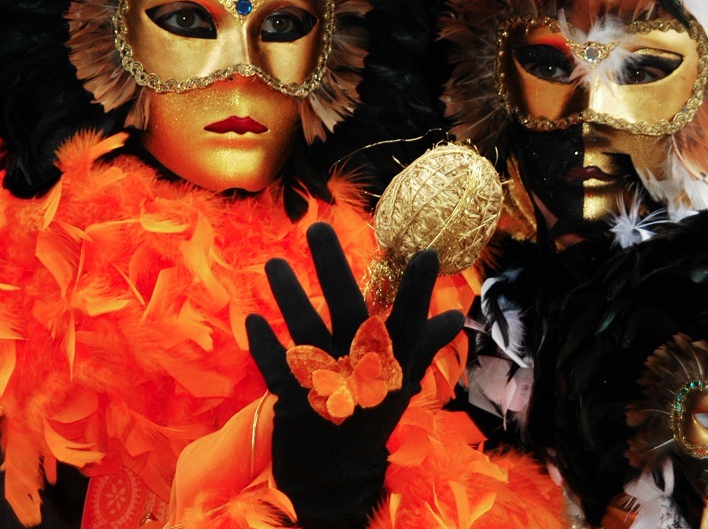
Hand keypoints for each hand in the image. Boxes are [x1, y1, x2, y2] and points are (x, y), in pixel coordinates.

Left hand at [246, 222, 462, 527]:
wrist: (336, 478)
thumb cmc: (371, 418)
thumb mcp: (402, 383)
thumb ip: (423, 345)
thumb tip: (455, 313)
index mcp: (391, 368)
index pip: (411, 323)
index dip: (418, 291)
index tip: (427, 254)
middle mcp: (360, 373)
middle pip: (347, 312)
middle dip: (332, 268)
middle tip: (317, 228)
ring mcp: (326, 387)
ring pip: (305, 332)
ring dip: (288, 297)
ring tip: (274, 264)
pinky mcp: (294, 402)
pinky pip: (276, 367)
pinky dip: (264, 344)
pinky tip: (252, 319)